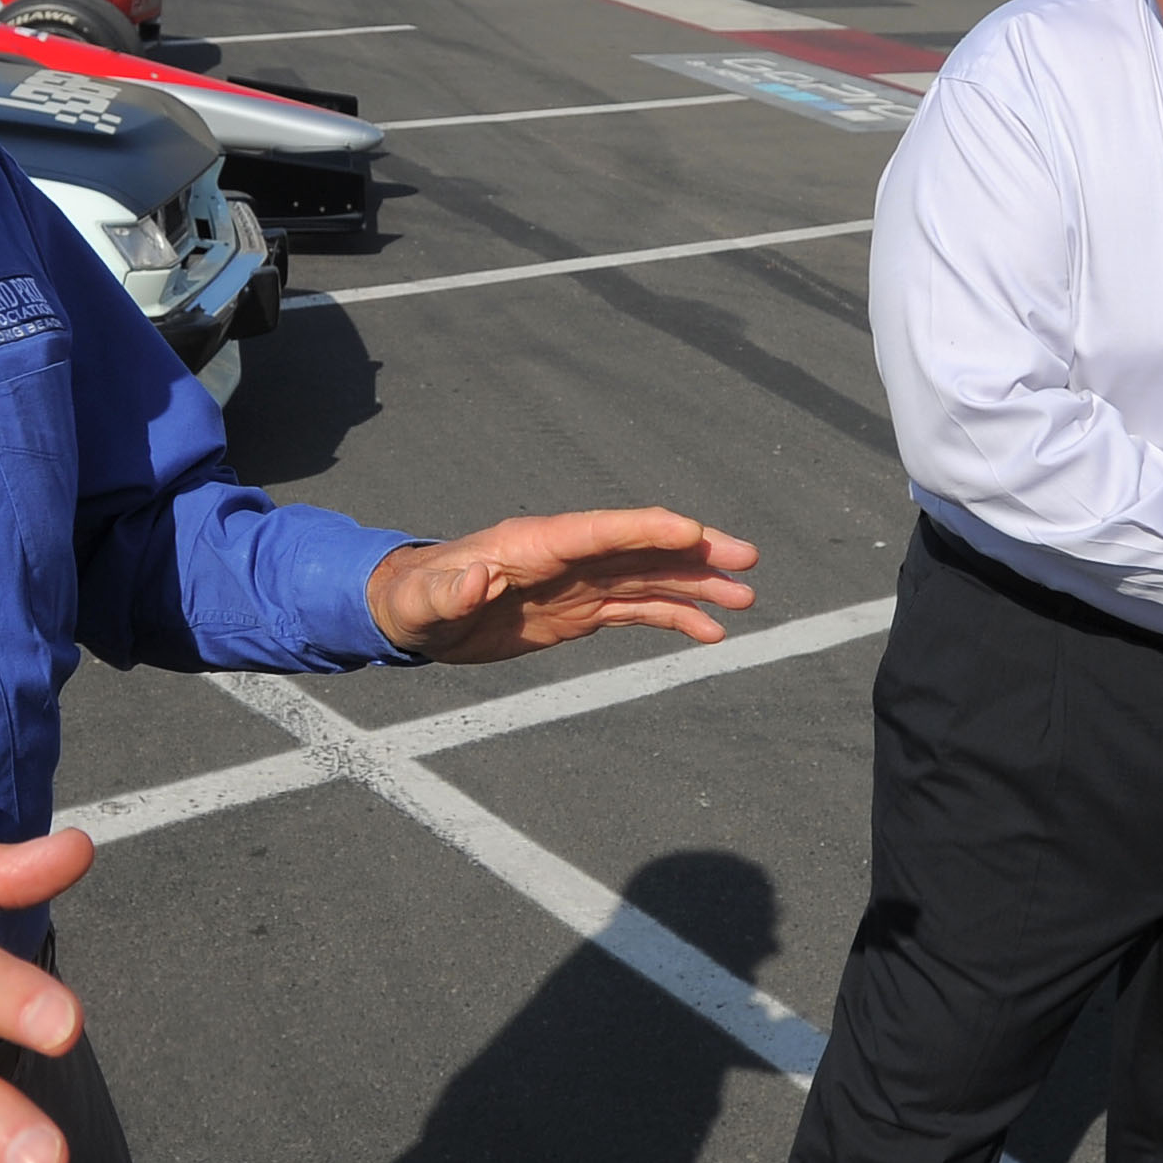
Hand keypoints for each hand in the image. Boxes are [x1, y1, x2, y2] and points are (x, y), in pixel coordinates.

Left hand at [367, 508, 759, 664]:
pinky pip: (638, 610)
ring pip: (651, 578)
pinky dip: (675, 617)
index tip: (693, 534)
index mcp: (534, 543)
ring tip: (745, 598)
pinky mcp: (581, 610)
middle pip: (642, 547)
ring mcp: (579, 582)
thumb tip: (471, 583)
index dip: (647, 530)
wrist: (416, 614)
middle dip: (695, 552)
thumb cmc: (415, 601)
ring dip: (698, 586)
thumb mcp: (422, 603)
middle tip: (747, 560)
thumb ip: (446, 592)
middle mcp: (567, 556)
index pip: (601, 530)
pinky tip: (710, 632)